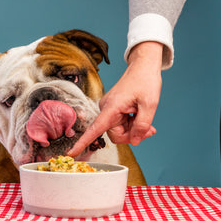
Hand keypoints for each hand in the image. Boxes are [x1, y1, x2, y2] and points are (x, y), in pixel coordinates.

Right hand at [68, 41, 162, 156]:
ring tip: (148, 122)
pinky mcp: (113, 109)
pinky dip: (132, 124)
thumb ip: (142, 126)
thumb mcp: (150, 105)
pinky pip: (120, 124)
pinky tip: (141, 118)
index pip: (94, 129)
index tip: (71, 153)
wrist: (143, 66)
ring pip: (119, 131)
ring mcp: (109, 109)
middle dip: (132, 135)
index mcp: (111, 107)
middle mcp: (106, 109)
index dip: (82, 142)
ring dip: (134, 129)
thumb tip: (134, 141)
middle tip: (149, 130)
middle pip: (115, 135)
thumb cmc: (146, 81)